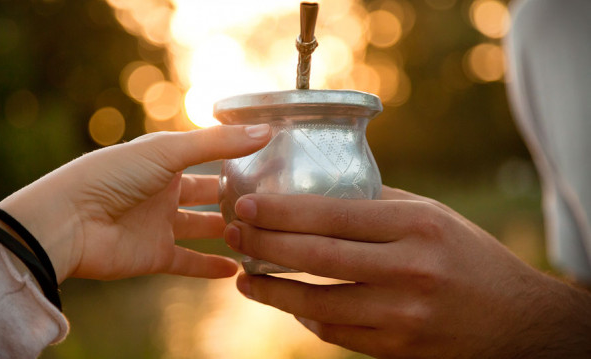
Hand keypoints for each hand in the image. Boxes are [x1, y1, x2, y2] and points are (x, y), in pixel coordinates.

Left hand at [0, 124, 270, 281]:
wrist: (69, 222)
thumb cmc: (112, 176)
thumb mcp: (168, 150)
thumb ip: (218, 143)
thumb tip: (266, 131)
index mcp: (164, 159)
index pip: (207, 157)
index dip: (234, 158)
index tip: (268, 160)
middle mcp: (163, 190)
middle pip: (207, 194)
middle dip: (233, 197)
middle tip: (267, 201)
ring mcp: (159, 224)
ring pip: (201, 228)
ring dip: (226, 231)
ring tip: (258, 233)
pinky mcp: (154, 255)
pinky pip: (188, 261)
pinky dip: (210, 267)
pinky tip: (235, 268)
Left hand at [224, 187, 590, 357]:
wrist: (513, 319)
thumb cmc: (467, 254)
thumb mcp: (430, 214)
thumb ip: (376, 204)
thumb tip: (317, 192)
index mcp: (416, 226)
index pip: (332, 215)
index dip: (281, 211)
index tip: (246, 204)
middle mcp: (408, 269)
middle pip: (316, 257)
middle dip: (264, 245)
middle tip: (234, 233)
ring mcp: (402, 314)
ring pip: (317, 303)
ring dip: (273, 291)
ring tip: (245, 277)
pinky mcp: (396, 347)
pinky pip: (335, 331)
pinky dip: (305, 317)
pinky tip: (288, 302)